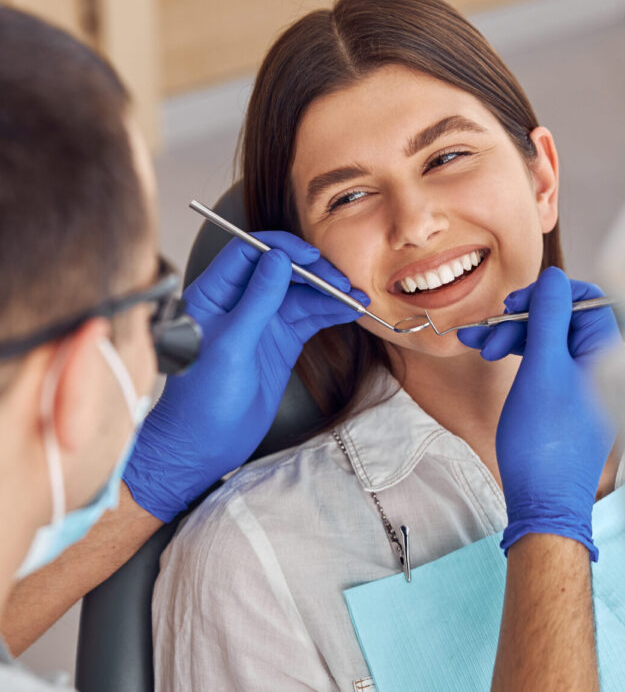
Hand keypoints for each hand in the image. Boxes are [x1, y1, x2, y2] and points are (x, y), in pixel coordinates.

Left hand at [124, 233, 367, 520]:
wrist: (206, 443)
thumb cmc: (202, 398)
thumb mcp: (231, 345)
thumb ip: (257, 300)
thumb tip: (277, 257)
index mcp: (213, 294)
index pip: (248, 253)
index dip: (282, 248)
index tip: (312, 255)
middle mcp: (238, 302)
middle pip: (281, 270)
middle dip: (313, 272)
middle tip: (342, 281)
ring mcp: (261, 322)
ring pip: (299, 295)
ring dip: (328, 294)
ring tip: (356, 297)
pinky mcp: (279, 343)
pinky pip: (308, 319)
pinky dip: (329, 313)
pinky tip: (349, 311)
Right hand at [459, 269, 620, 556]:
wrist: (544, 503)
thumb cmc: (544, 442)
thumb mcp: (541, 368)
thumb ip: (548, 317)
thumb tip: (553, 278)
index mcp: (607, 355)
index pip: (587, 299)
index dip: (548, 295)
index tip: (516, 304)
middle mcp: (604, 367)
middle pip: (564, 320)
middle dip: (522, 319)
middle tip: (489, 329)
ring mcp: (588, 386)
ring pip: (551, 343)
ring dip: (515, 338)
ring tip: (477, 345)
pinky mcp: (572, 403)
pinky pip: (549, 366)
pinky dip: (522, 359)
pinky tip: (494, 359)